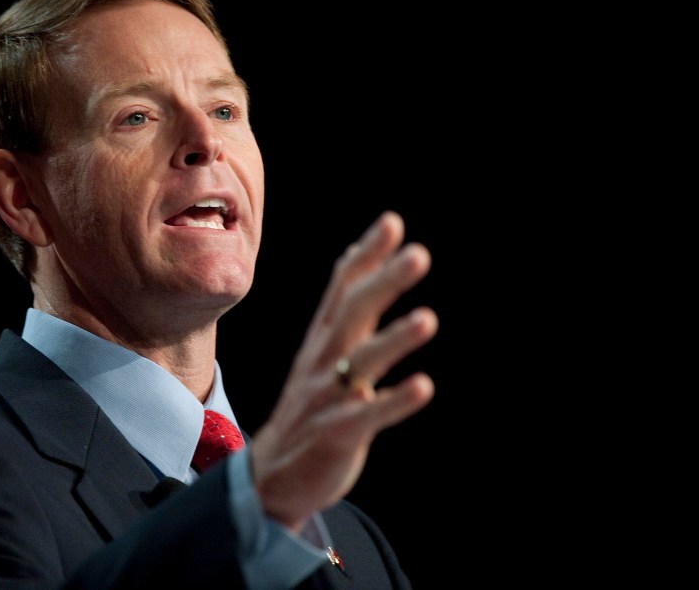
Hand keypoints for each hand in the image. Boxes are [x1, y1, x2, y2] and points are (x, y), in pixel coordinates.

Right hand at [249, 210, 437, 530]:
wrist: (271, 475)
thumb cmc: (309, 405)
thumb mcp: (322, 349)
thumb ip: (342, 303)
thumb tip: (358, 251)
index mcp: (323, 338)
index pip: (343, 288)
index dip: (367, 256)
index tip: (392, 223)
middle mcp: (324, 360)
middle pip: (353, 314)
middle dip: (384, 283)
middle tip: (418, 255)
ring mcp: (328, 396)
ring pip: (361, 362)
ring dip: (394, 339)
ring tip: (427, 320)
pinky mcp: (337, 434)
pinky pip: (368, 416)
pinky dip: (395, 401)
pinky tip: (423, 387)